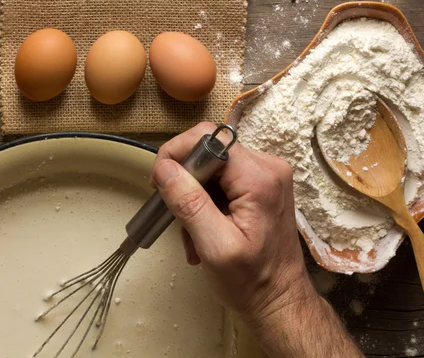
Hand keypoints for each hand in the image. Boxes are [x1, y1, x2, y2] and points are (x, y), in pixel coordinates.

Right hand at [151, 122, 306, 316]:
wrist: (280, 301)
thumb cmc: (251, 282)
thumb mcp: (214, 246)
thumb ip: (189, 203)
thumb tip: (164, 168)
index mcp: (259, 178)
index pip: (208, 138)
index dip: (177, 156)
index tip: (160, 185)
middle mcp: (268, 167)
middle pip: (208, 150)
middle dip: (184, 182)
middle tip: (176, 217)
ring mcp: (266, 175)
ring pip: (211, 166)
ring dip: (193, 197)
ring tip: (193, 235)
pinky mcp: (261, 186)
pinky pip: (222, 180)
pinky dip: (206, 202)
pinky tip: (205, 231)